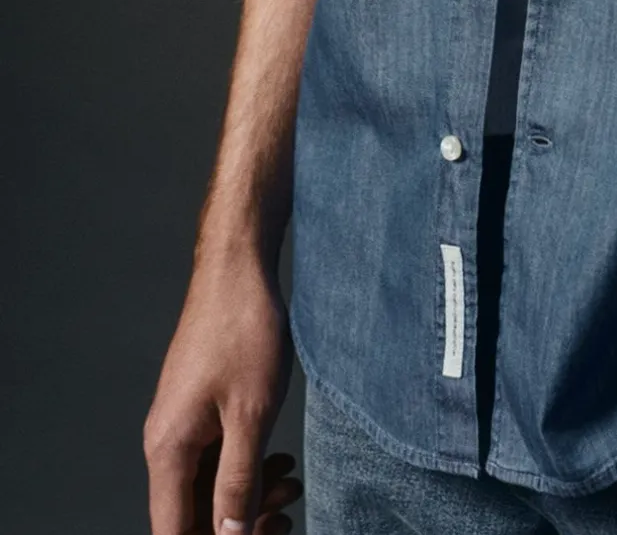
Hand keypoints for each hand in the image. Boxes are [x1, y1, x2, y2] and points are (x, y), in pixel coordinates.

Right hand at [144, 252, 303, 533]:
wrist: (238, 268)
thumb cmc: (244, 329)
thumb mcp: (252, 413)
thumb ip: (238, 482)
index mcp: (168, 450)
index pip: (175, 532)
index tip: (261, 534)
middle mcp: (166, 444)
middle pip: (192, 515)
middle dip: (241, 525)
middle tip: (286, 516)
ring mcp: (182, 426)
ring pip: (208, 489)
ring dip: (248, 498)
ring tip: (291, 485)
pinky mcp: (199, 411)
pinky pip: (216, 460)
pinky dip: (248, 469)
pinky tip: (281, 463)